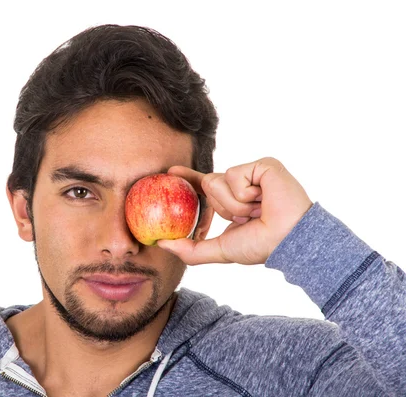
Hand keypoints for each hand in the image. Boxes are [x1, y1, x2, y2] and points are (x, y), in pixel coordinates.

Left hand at [157, 157, 312, 264]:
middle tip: (248, 217)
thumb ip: (191, 249)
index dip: (188, 179)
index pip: (204, 187)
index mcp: (233, 200)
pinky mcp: (263, 165)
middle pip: (209, 184)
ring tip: (257, 209)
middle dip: (223, 207)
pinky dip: (244, 193)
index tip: (170, 172)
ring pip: (219, 180)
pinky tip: (263, 198)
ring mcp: (253, 173)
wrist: (288, 240)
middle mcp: (242, 184)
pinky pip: (234, 174)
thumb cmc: (261, 245)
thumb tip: (162, 244)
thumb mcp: (220, 250)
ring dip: (234, 204)